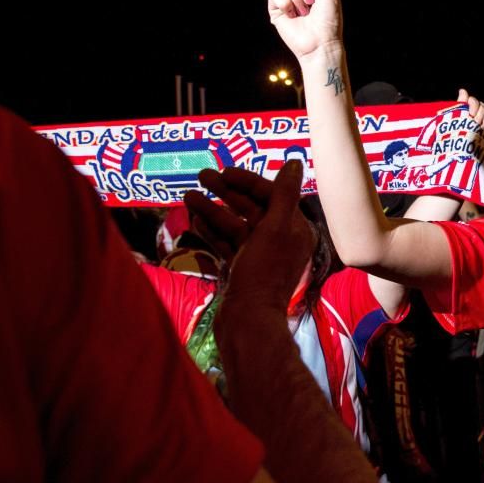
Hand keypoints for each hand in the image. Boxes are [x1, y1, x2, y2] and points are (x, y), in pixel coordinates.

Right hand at [185, 162, 314, 310]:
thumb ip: (283, 194)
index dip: (248, 182)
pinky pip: (226, 244)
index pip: (272, 196)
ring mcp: (259, 257)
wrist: (247, 321)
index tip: (224, 173)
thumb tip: (296, 162)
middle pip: (252, 209)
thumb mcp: (275, 227)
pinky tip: (194, 218)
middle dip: (226, 192)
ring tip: (187, 196)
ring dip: (212, 210)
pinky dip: (211, 231)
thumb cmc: (263, 273)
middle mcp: (280, 241)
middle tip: (201, 175)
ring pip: (235, 225)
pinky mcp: (241, 270)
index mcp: (295, 230)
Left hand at [457, 88, 483, 136]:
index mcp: (466, 109)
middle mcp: (475, 113)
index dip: (473, 106)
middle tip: (475, 124)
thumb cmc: (457, 134)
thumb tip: (462, 90)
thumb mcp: (456, 119)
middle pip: (483, 106)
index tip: (470, 115)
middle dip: (479, 116)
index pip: (473, 101)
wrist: (463, 151)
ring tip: (480, 129)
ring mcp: (483, 120)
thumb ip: (460, 104)